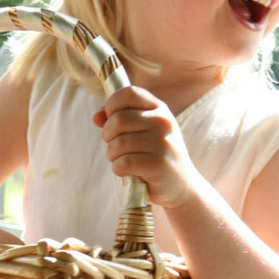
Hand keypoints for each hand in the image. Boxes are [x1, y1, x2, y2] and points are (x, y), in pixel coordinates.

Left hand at [92, 86, 199, 208]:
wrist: (182, 186)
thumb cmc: (156, 157)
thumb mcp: (143, 133)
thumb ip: (119, 120)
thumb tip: (96, 116)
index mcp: (159, 109)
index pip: (128, 93)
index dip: (112, 105)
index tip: (111, 119)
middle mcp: (163, 122)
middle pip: (118, 119)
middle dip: (108, 135)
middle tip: (115, 146)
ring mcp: (162, 143)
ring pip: (117, 143)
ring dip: (113, 155)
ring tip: (124, 161)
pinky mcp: (158, 165)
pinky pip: (122, 163)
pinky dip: (119, 169)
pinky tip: (129, 172)